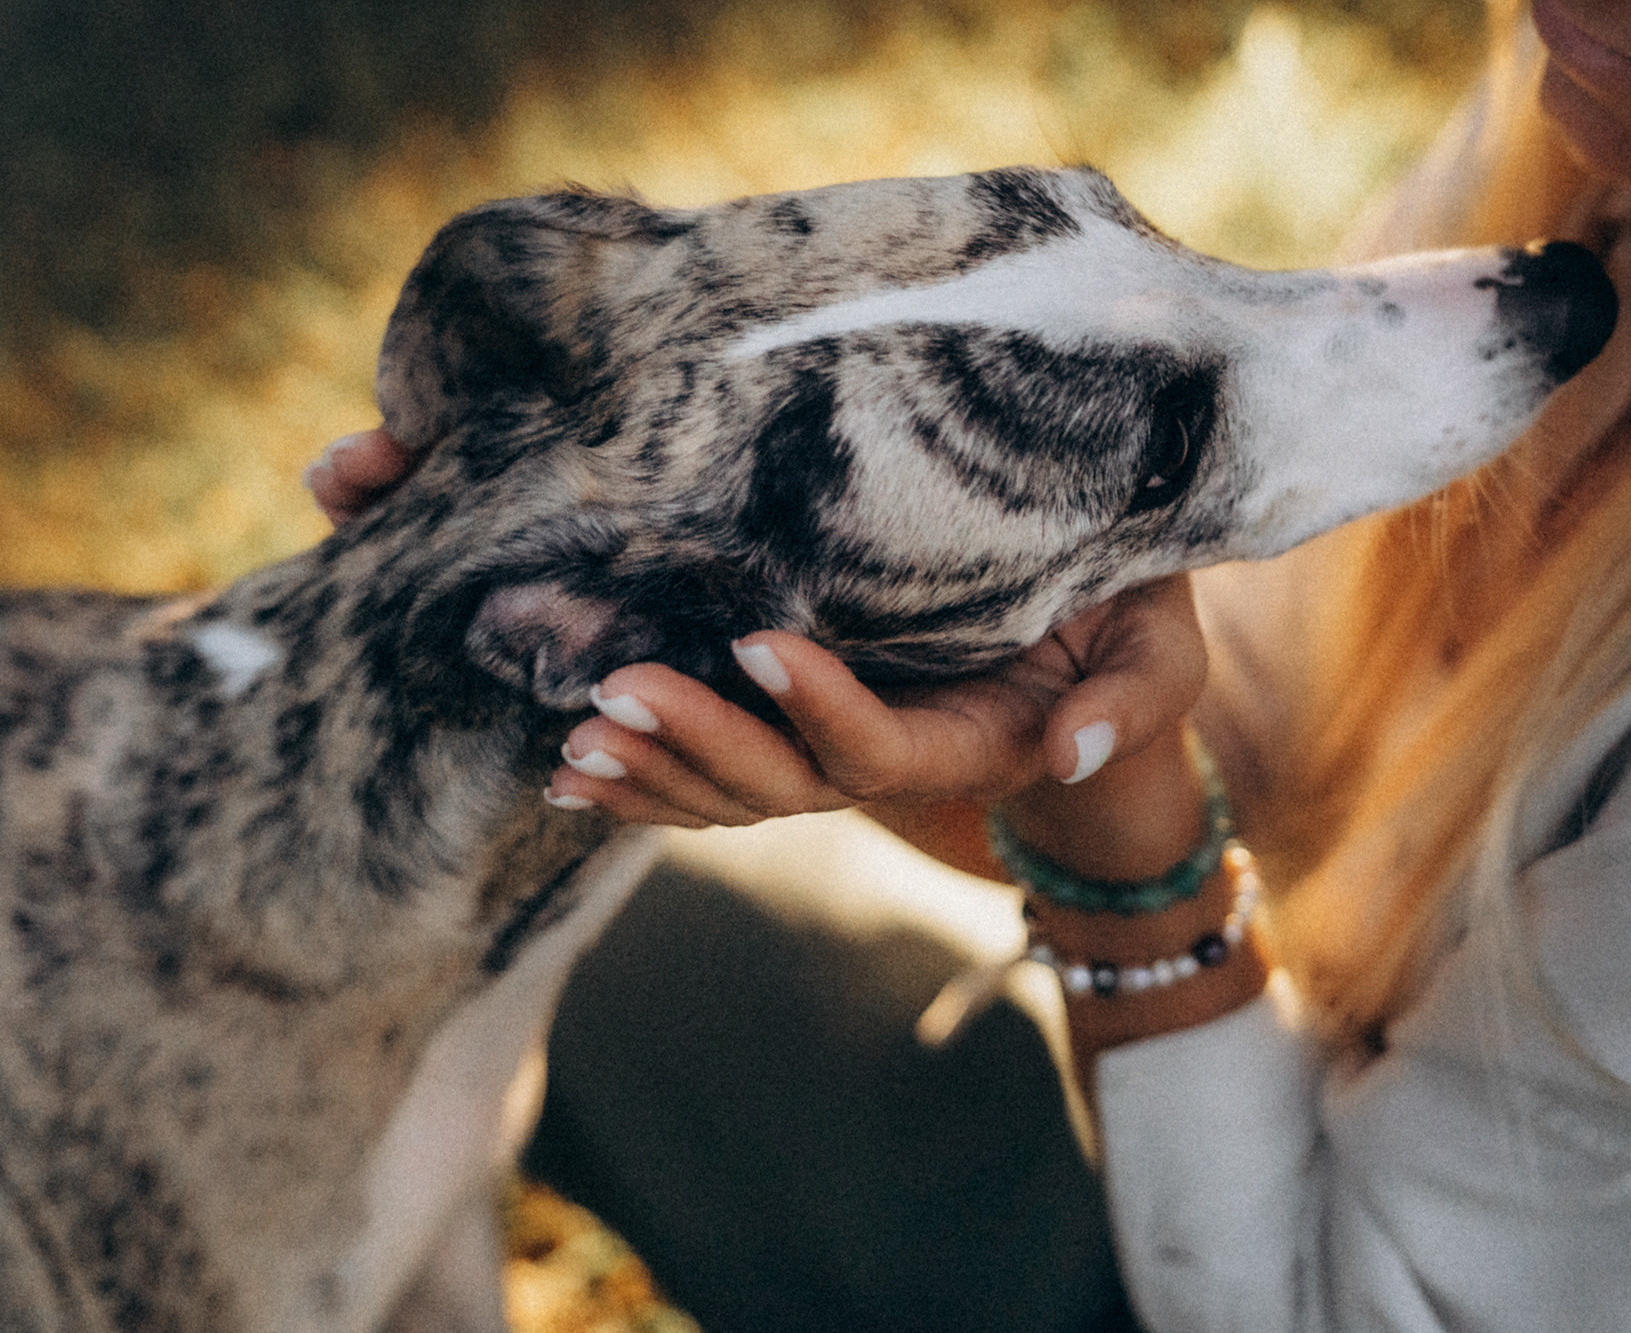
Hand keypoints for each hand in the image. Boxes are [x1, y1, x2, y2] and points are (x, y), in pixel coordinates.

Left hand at [305, 430, 1209, 872]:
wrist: (1095, 661)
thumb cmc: (1131, 629)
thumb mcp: (1161, 650)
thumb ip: (1134, 701)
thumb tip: (1072, 752)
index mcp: (977, 744)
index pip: (884, 746)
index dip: (822, 708)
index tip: (757, 640)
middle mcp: (899, 765)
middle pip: (787, 785)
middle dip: (703, 744)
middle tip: (619, 693)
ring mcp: (843, 761)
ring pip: (737, 798)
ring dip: (654, 776)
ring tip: (576, 745)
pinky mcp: (805, 744)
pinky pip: (718, 785)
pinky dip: (647, 784)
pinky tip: (573, 771)